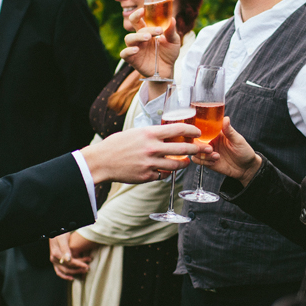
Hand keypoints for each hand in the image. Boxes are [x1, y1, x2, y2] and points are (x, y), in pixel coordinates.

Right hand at [49, 232, 93, 279]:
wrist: (54, 232)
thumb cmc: (59, 234)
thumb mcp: (62, 239)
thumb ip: (65, 249)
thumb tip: (69, 260)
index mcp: (57, 253)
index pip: (70, 262)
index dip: (79, 264)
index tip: (87, 265)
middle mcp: (54, 259)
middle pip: (68, 267)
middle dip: (79, 269)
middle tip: (87, 268)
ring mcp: (54, 261)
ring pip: (65, 271)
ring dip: (75, 272)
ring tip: (83, 271)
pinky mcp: (55, 262)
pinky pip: (59, 272)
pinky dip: (65, 276)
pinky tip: (72, 277)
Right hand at [80, 124, 209, 185]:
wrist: (102, 161)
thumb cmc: (117, 144)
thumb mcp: (136, 132)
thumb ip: (152, 134)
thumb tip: (168, 133)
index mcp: (150, 134)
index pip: (178, 129)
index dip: (192, 129)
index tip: (198, 132)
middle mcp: (152, 148)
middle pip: (183, 148)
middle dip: (197, 149)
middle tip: (203, 149)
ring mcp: (150, 164)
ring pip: (176, 165)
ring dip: (184, 163)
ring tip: (186, 162)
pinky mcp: (147, 176)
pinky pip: (163, 175)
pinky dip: (166, 173)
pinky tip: (166, 170)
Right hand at [119, 5, 181, 78]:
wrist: (167, 70)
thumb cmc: (169, 53)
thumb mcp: (173, 41)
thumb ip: (171, 31)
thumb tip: (172, 18)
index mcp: (147, 31)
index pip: (139, 19)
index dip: (138, 13)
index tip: (143, 10)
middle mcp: (139, 38)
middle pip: (133, 26)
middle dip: (140, 23)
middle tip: (157, 30)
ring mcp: (135, 48)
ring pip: (129, 38)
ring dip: (137, 36)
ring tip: (148, 38)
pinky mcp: (133, 60)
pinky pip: (124, 54)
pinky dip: (128, 51)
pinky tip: (136, 50)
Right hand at [196, 118, 261, 183]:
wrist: (246, 168)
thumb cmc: (244, 152)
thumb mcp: (238, 140)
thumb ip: (229, 131)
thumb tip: (226, 118)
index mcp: (216, 133)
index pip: (202, 129)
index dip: (198, 132)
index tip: (200, 135)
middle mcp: (210, 141)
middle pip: (195, 141)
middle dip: (200, 146)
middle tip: (210, 149)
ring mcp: (207, 151)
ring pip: (195, 151)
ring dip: (203, 155)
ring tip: (216, 157)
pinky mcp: (207, 161)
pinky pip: (197, 160)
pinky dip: (204, 161)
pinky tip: (214, 162)